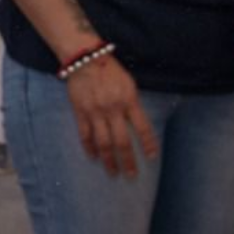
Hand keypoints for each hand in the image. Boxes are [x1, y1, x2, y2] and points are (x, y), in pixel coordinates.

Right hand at [65, 56, 157, 177]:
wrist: (85, 58)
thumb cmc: (111, 70)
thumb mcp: (129, 84)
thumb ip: (133, 104)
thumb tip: (138, 126)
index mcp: (128, 101)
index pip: (142, 128)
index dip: (148, 144)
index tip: (152, 158)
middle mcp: (113, 109)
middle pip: (122, 141)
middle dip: (128, 161)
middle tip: (131, 176)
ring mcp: (95, 112)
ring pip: (103, 143)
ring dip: (109, 160)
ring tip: (113, 173)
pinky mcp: (80, 111)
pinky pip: (85, 135)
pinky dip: (89, 148)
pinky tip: (93, 158)